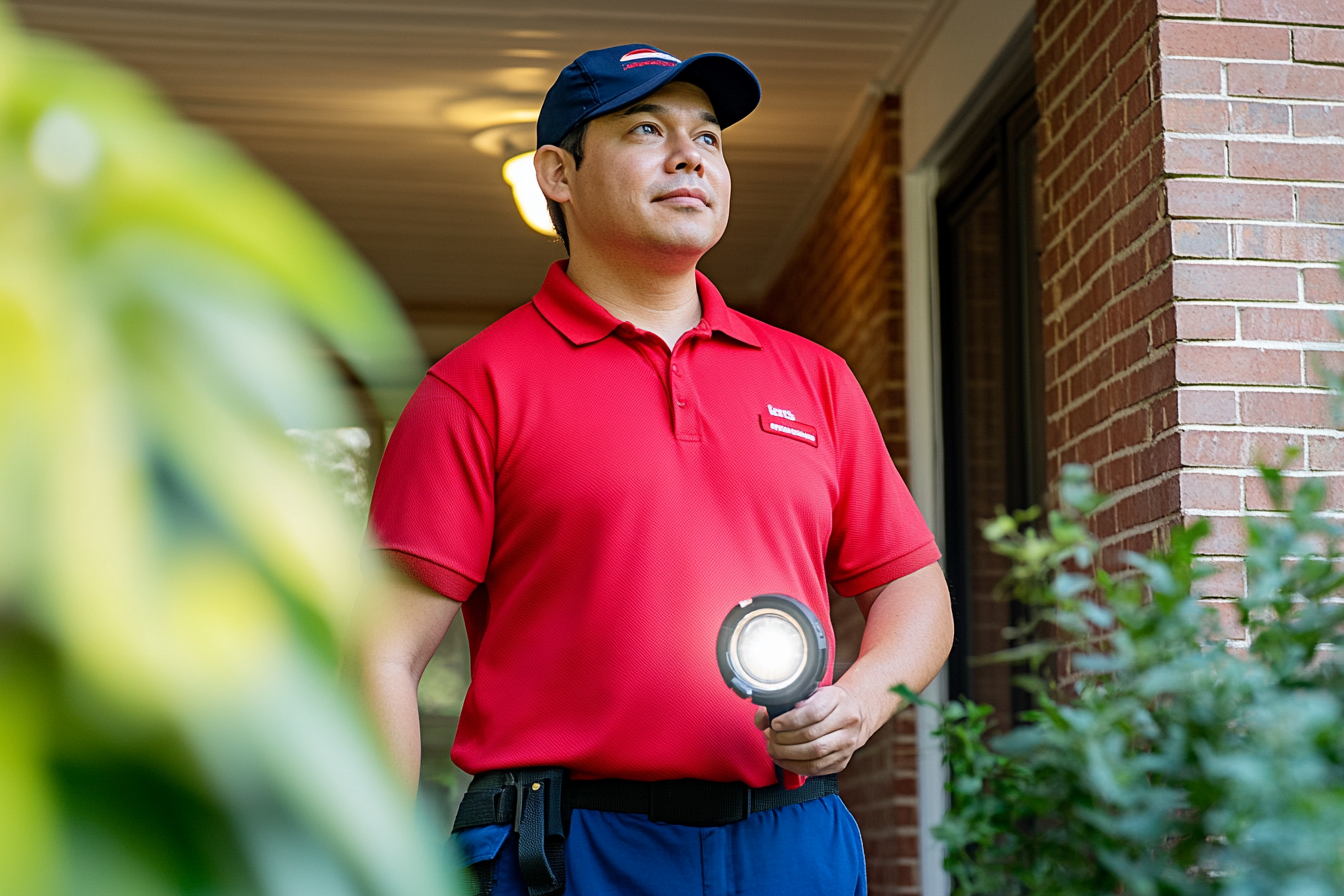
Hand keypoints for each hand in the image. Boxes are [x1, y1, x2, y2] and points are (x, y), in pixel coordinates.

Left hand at [753, 684, 871, 776]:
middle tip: (770, 738)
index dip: (790, 720)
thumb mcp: (811, 692)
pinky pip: (817, 769)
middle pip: (811, 736)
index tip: (775, 724)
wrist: (856, 712)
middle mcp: (847, 722)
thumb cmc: (828, 701)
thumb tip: (764, 718)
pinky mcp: (843, 761)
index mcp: (838, 700)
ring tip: (773, 749)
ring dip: (787, 755)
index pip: (813, 713)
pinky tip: (784, 760)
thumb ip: (785, 702)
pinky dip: (796, 767)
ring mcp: (847, 744)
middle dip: (784, 740)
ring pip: (814, 755)